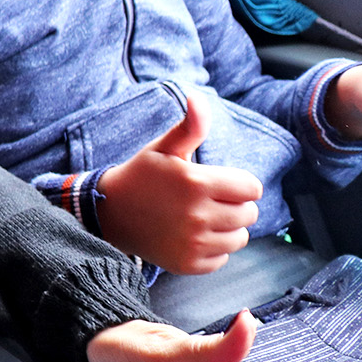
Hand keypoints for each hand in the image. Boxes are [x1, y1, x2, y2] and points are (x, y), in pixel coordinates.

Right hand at [96, 95, 262, 274]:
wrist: (110, 212)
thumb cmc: (142, 175)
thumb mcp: (164, 147)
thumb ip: (190, 126)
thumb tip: (198, 97)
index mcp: (196, 182)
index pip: (251, 188)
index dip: (238, 183)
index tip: (218, 182)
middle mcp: (198, 216)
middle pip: (249, 214)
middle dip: (235, 204)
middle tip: (208, 199)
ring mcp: (194, 243)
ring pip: (240, 238)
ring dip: (227, 228)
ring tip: (201, 217)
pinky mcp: (189, 264)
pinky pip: (223, 259)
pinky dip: (213, 249)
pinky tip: (192, 236)